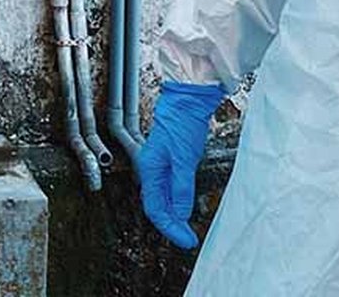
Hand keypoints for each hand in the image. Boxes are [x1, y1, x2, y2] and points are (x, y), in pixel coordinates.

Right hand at [137, 80, 223, 249]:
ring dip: (175, 215)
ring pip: (164, 198)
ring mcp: (161, 165)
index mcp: (150, 170)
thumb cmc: (182, 122)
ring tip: (188, 228)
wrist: (187, 99)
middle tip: (188, 239)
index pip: (155, 209)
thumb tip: (180, 214)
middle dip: (172, 225)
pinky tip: (186, 206)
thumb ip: (181, 188)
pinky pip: (171, 188)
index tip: (186, 240)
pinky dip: (178, 201)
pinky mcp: (172, 160)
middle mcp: (152, 170)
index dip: (170, 228)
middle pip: (158, 206)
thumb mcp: (183, 158)